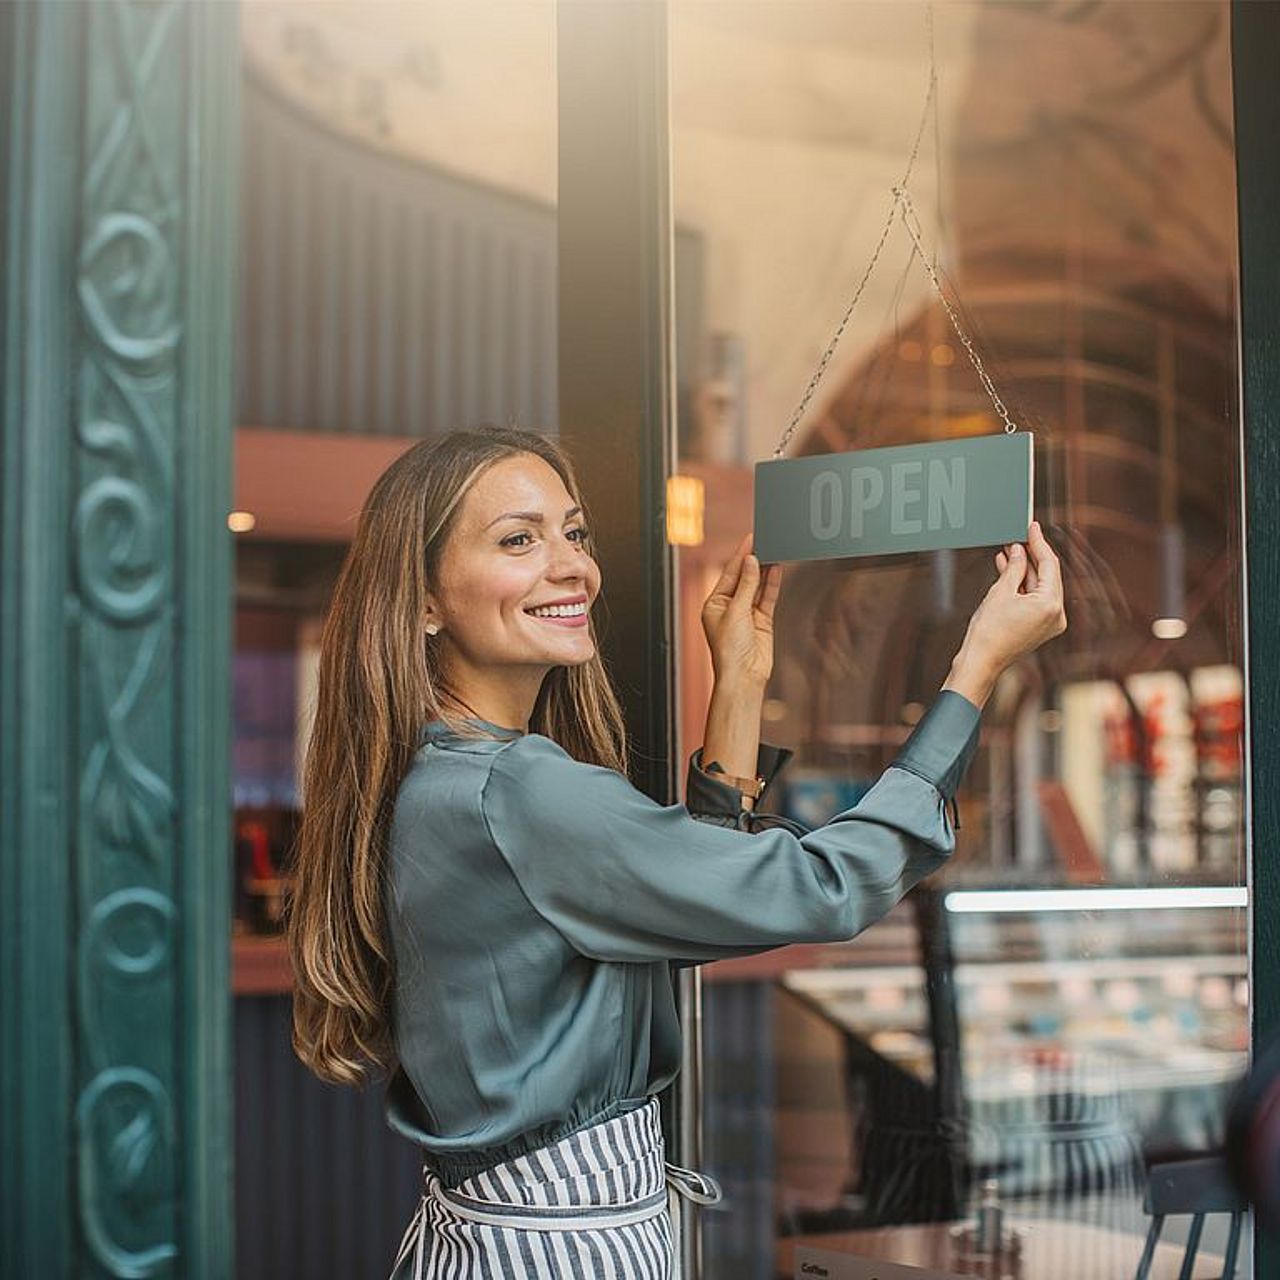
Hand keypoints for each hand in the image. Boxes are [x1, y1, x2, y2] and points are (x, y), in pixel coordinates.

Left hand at [701, 533, 783, 687]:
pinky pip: (768, 597)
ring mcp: (747, 614)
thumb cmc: (730, 650)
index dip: (740, 556)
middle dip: (753, 561)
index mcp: (713, 604)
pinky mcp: (762, 621)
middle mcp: (729, 607)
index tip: (750, 539)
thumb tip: (752, 562)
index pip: (728, 574)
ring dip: (765, 570)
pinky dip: (773, 584)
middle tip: (765, 541)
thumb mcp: (736, 611)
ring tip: (774, 551)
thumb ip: (747, 585)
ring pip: (758, 586)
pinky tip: (777, 569)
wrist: (744, 676)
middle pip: (744, 578)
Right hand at [950, 521, 1066, 693]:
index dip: (1038, 543)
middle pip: (1047, 575)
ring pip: (1040, 586)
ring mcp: (1050, 622)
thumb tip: (1019, 550)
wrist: (981, 661)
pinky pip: (1035, 599)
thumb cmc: (988, 633)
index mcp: (1050, 604)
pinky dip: (1023, 586)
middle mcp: (1056, 614)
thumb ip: (1013, 567)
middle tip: (1017, 538)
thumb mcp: (1000, 591)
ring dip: (1024, 570)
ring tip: (1008, 553)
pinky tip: (1009, 571)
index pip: (1049, 564)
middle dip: (1030, 556)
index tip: (1031, 527)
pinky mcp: (1040, 627)